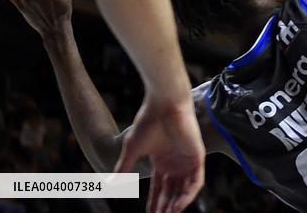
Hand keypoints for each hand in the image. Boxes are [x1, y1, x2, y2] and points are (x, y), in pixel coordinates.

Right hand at [116, 94, 204, 212]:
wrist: (164, 105)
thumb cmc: (148, 122)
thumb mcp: (132, 150)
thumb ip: (123, 168)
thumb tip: (109, 185)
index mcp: (161, 160)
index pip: (159, 186)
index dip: (154, 201)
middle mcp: (175, 161)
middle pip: (171, 191)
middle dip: (164, 207)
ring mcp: (187, 159)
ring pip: (184, 189)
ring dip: (176, 205)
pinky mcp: (197, 156)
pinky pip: (196, 182)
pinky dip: (188, 195)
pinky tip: (178, 206)